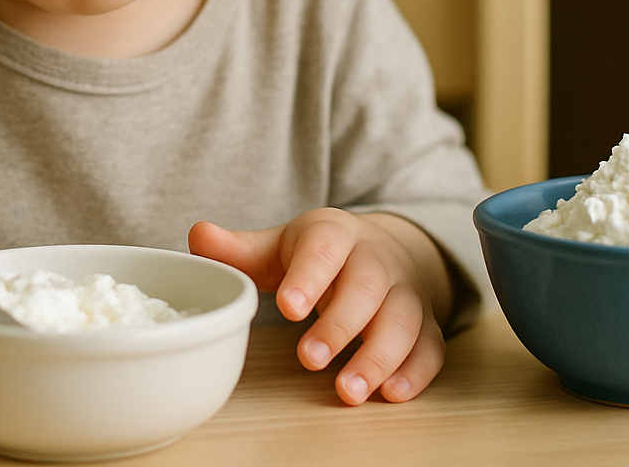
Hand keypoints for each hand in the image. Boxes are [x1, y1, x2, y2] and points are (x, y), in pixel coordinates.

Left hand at [189, 209, 445, 404]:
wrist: (385, 248)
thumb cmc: (322, 254)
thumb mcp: (282, 244)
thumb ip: (241, 249)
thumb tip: (198, 236)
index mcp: (336, 235)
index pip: (324, 250)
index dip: (308, 277)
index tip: (287, 307)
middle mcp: (376, 261)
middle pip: (366, 288)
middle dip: (340, 325)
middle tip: (310, 358)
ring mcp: (406, 293)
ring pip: (402, 321)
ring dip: (379, 357)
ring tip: (348, 391)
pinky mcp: (425, 324)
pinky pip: (430, 348)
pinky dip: (417, 372)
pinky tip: (392, 394)